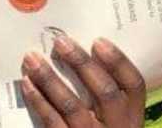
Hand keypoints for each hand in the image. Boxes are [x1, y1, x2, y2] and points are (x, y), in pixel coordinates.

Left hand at [20, 36, 145, 126]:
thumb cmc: (98, 127)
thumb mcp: (111, 116)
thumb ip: (102, 90)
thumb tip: (74, 53)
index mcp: (132, 116)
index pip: (134, 85)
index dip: (118, 61)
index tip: (98, 41)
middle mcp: (117, 127)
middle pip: (104, 91)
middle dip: (81, 63)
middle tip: (60, 41)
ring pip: (72, 106)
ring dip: (50, 78)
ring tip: (32, 59)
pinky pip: (52, 121)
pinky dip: (38, 101)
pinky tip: (27, 84)